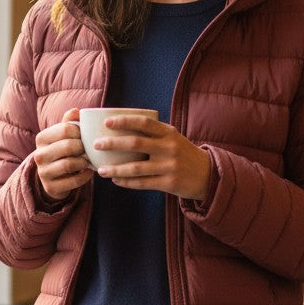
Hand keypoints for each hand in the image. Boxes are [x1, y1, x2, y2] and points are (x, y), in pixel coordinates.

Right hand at [33, 108, 92, 200]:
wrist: (53, 177)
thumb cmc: (61, 151)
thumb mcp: (62, 136)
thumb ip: (69, 122)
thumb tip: (76, 111)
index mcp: (42, 138)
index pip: (65, 129)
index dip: (80, 132)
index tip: (84, 136)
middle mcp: (39, 155)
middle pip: (68, 146)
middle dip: (82, 147)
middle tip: (88, 149)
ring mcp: (43, 172)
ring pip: (69, 164)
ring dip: (83, 162)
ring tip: (87, 160)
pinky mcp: (51, 187)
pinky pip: (73, 181)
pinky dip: (85, 176)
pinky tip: (89, 172)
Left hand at [93, 114, 210, 201]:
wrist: (208, 175)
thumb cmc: (183, 153)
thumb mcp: (173, 138)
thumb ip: (153, 133)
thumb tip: (120, 128)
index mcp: (169, 133)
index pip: (144, 123)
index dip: (124, 121)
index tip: (107, 122)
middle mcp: (169, 148)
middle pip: (136, 144)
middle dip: (113, 144)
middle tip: (95, 144)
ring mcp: (169, 166)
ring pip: (136, 168)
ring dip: (115, 169)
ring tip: (100, 169)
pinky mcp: (169, 183)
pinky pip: (142, 183)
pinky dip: (126, 182)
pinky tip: (115, 180)